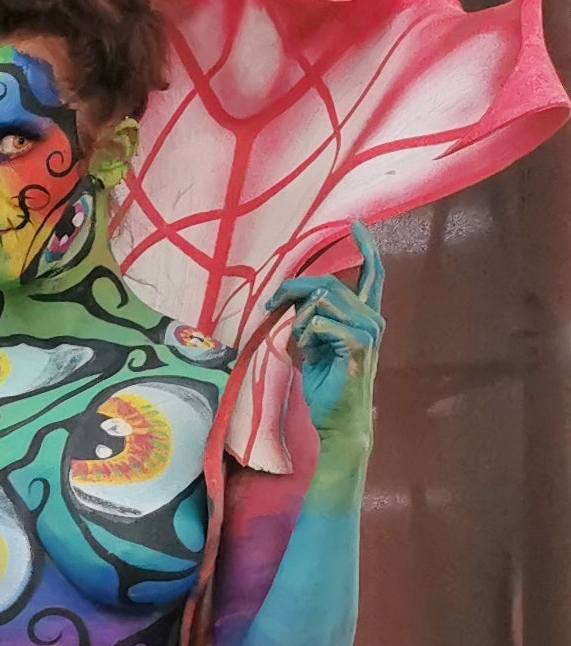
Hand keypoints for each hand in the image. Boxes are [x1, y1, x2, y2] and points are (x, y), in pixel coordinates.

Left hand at [265, 219, 385, 444]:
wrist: (339, 420)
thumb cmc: (327, 384)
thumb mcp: (316, 345)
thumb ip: (313, 320)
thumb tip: (296, 302)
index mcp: (365, 316)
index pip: (372, 274)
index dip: (365, 247)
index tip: (355, 225)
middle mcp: (372, 319)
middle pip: (330, 285)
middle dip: (296, 288)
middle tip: (272, 303)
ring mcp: (368, 332)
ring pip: (324, 301)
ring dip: (300, 318)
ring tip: (300, 341)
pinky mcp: (357, 346)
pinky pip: (321, 324)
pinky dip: (306, 333)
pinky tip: (307, 350)